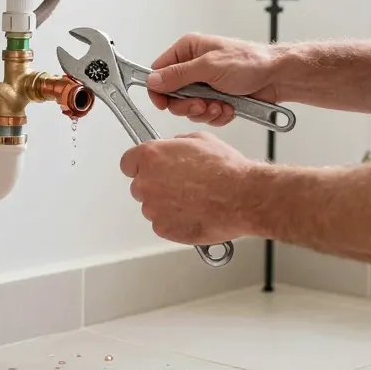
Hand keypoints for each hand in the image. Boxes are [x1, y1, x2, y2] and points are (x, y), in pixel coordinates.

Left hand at [120, 131, 258, 245]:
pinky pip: (162, 224)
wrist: (242, 196)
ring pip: (152, 206)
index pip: (128, 162)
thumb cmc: (226, 170)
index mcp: (151, 156)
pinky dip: (174, 221)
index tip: (147, 169)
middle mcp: (147, 182)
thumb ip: (176, 146)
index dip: (140, 166)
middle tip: (179, 184)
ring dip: (166, 204)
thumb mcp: (200, 141)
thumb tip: (174, 149)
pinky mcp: (163, 229)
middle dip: (155, 185)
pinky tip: (194, 212)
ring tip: (193, 199)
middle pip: (139, 186)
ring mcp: (153, 208)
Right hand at [146, 33, 279, 125]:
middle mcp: (194, 66)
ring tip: (221, 105)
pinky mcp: (216, 98)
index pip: (159, 72)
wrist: (276, 77)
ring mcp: (205, 84)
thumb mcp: (209, 66)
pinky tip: (229, 108)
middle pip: (173, 95)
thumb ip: (178, 75)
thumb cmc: (249, 62)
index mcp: (188, 50)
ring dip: (205, 111)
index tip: (163, 104)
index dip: (159, 90)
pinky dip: (217, 115)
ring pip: (190, 108)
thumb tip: (153, 80)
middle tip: (202, 104)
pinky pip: (206, 114)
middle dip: (188, 105)